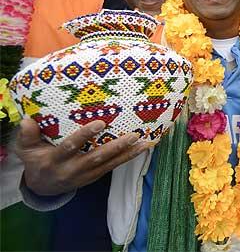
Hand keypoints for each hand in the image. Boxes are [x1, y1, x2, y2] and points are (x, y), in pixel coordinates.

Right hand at [16, 118, 149, 195]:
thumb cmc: (36, 160)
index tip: (99, 123)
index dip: (84, 136)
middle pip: (96, 158)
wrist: (43, 187)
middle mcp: (72, 169)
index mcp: (55, 160)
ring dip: (129, 153)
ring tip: (146, 142)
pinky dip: (129, 157)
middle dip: (116, 147)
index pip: (70, 147)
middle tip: (133, 134)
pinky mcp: (95, 176)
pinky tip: (144, 147)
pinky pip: (114, 166)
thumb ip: (27, 136)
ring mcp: (86, 175)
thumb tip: (28, 119)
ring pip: (110, 164)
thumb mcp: (26, 150)